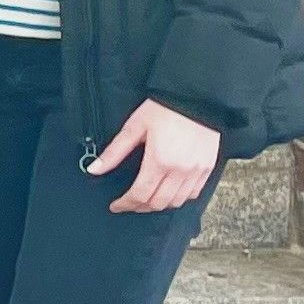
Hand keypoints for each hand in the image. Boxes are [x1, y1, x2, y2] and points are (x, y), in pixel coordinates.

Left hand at [92, 98, 219, 211]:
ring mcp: (197, 170)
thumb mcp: (134, 127)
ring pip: (177, 202)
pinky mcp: (208, 167)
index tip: (116, 205)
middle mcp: (180, 170)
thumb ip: (114, 153)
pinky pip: (194, 193)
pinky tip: (169, 192)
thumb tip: (94, 169)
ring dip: (160, 205)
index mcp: (160, 161)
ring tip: (146, 199)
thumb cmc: (164, 109)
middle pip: (158, 203)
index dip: (125, 204)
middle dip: (140, 207)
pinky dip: (180, 198)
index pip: (140, 194)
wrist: (196, 97)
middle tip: (129, 203)